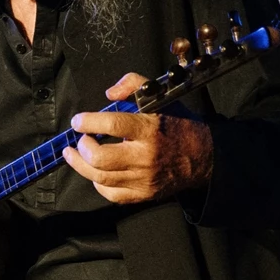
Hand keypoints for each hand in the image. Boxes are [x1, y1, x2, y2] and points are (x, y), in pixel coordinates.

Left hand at [63, 72, 213, 204]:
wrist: (205, 157)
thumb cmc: (179, 125)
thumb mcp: (161, 98)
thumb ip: (134, 86)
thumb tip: (109, 94)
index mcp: (150, 129)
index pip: (113, 125)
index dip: (88, 122)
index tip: (78, 121)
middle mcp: (146, 156)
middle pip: (100, 158)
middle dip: (82, 148)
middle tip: (80, 140)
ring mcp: (144, 179)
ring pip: (100, 177)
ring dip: (80, 165)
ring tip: (73, 154)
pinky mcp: (144, 194)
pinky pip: (112, 194)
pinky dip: (97, 183)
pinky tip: (94, 172)